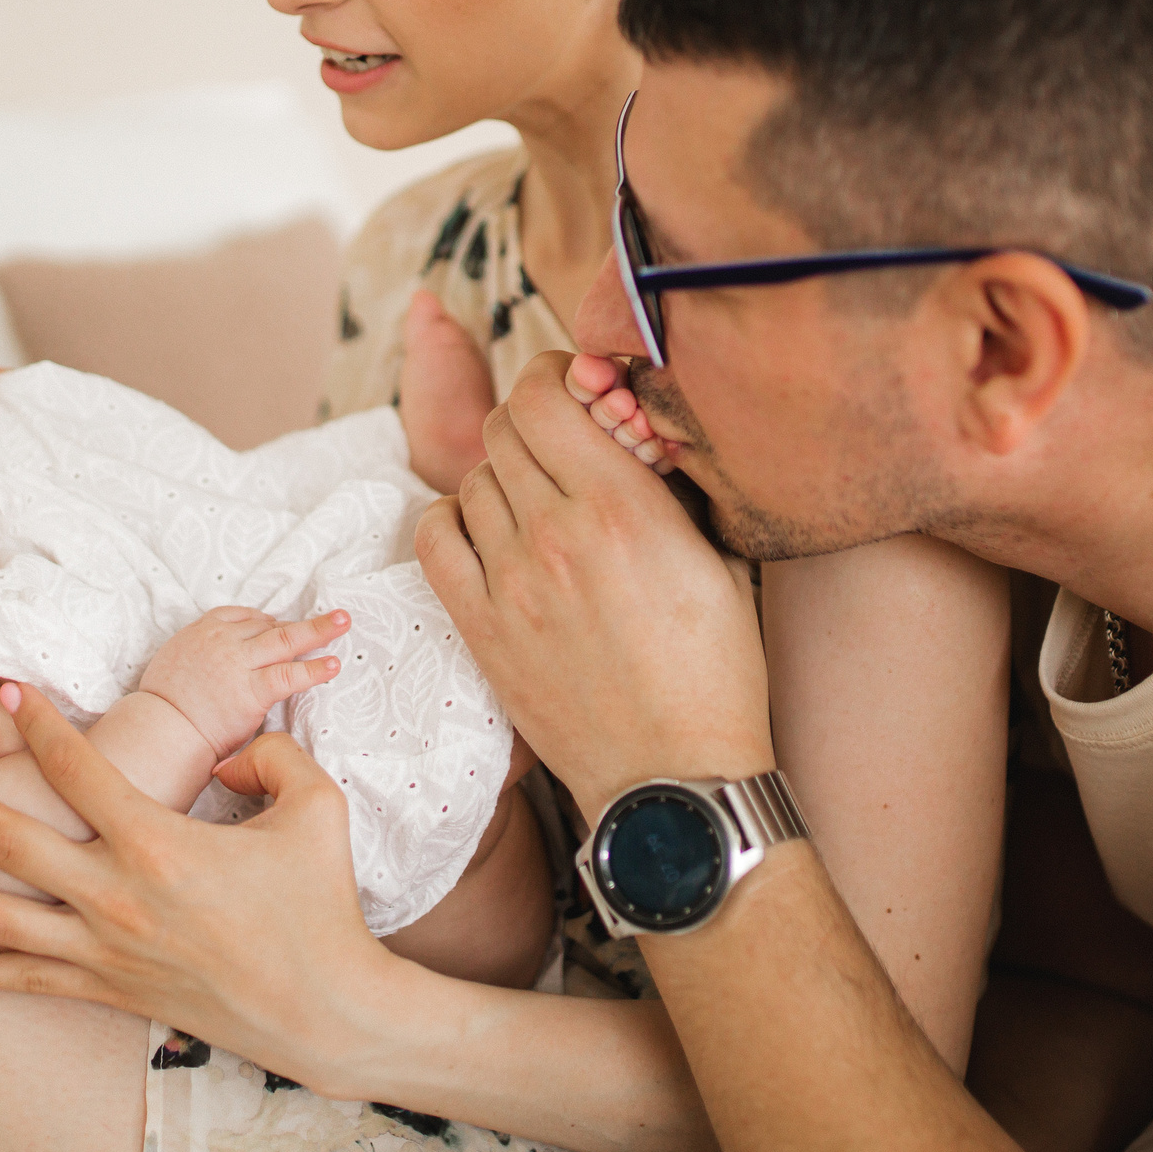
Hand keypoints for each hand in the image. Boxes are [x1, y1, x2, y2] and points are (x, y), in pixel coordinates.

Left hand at [0, 685, 412, 1090]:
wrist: (325, 1009)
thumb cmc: (321, 904)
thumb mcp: (315, 805)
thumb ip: (268, 757)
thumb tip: (228, 755)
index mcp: (158, 843)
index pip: (77, 768)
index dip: (35, 723)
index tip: (1, 688)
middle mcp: (115, 896)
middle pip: (4, 839)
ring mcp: (104, 950)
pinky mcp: (108, 990)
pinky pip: (25, 982)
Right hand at [140, 606, 349, 759]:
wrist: (160, 730)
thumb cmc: (164, 707)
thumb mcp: (174, 661)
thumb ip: (200, 654)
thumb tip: (219, 663)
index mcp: (201, 631)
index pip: (242, 616)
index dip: (266, 621)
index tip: (280, 626)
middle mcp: (222, 641)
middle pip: (269, 625)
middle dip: (302, 621)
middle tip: (336, 616)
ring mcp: (239, 663)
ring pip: (284, 640)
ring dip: (318, 631)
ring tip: (344, 624)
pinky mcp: (252, 690)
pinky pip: (289, 674)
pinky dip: (313, 669)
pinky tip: (332, 665)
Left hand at [416, 350, 772, 814]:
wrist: (674, 776)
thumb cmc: (715, 671)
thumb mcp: (717, 557)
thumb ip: (671, 482)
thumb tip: (637, 422)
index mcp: (621, 506)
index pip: (544, 392)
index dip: (555, 375)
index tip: (576, 388)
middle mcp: (554, 534)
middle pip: (503, 428)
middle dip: (534, 421)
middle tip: (562, 444)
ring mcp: (508, 582)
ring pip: (473, 479)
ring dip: (503, 474)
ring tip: (538, 501)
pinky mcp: (479, 627)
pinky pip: (435, 536)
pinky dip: (455, 519)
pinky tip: (489, 534)